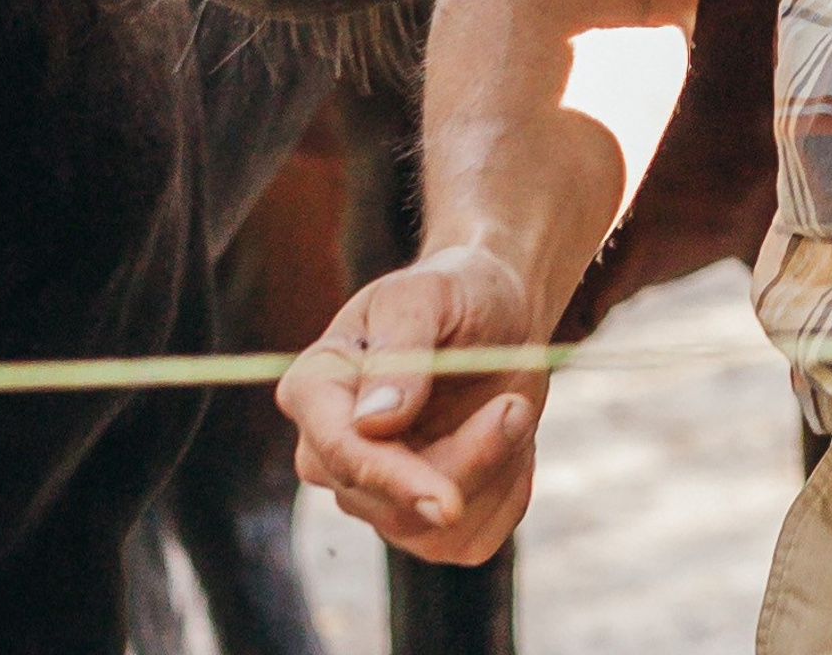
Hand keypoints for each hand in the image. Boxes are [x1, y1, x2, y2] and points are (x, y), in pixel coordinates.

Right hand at [275, 244, 545, 564]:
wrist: (499, 314)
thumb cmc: (455, 292)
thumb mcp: (429, 293)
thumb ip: (400, 347)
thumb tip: (372, 424)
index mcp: (316, 388)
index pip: (338, 452)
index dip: (391, 479)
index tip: (445, 501)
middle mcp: (333, 453)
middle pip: (391, 501)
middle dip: (468, 460)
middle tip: (515, 404)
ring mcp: (375, 495)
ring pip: (434, 531)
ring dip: (493, 471)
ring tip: (513, 404)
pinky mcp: (424, 522)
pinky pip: (473, 539)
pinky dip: (508, 492)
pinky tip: (510, 439)